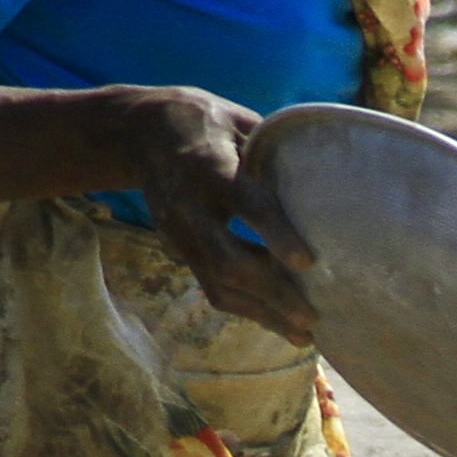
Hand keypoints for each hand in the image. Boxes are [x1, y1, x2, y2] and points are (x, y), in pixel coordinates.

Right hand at [118, 89, 319, 346]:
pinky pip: (211, 285)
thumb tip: (319, 180)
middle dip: (272, 295)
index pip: (245, 203)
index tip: (307, 262)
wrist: (138, 130)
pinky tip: (277, 321)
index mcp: (209, 166)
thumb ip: (272, 153)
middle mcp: (190, 206)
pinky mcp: (177, 249)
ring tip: (303, 336)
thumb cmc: (205, 121)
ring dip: (261, 314)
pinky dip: (246, 307)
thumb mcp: (238, 120)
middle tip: (311, 318)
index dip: (275, 233)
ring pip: (217, 284)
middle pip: (228, 262)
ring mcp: (179, 233)